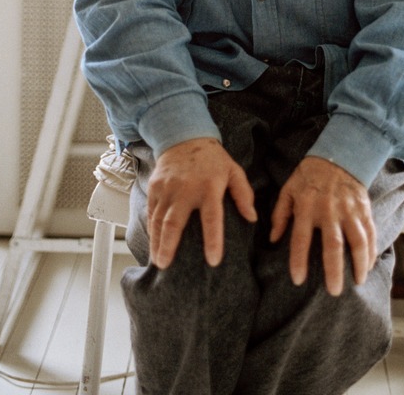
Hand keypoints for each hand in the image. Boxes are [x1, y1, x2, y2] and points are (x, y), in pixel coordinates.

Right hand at [146, 137, 256, 268]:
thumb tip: (252, 218)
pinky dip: (151, 228)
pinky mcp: (154, 186)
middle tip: (165, 266)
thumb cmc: (213, 159)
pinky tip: (153, 241)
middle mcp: (185, 189)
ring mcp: (167, 188)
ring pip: (158, 219)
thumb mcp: (234, 171)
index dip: (213, 240)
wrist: (185, 137)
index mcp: (209, 187)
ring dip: (157, 242)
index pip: (212, 218)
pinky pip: (151, 211)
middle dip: (169, 245)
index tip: (213, 261)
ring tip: (158, 260)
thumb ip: (244, 194)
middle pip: (174, 222)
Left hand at [270, 156, 376, 296]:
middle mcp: (329, 210)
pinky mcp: (364, 209)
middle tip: (334, 292)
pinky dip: (372, 251)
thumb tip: (273, 239)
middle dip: (334, 270)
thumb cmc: (309, 176)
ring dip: (359, 263)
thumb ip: (280, 214)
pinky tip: (369, 266)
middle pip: (333, 245)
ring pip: (358, 241)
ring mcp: (349, 210)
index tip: (298, 280)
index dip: (299, 260)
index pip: (301, 238)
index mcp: (307, 206)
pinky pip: (371, 233)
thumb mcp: (288, 189)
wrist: (338, 155)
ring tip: (358, 282)